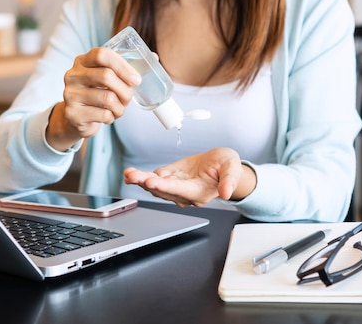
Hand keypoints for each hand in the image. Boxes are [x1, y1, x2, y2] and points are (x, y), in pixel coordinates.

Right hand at [47, 48, 140, 150]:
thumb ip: (128, 67)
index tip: (136, 80)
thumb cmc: (97, 93)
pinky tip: (108, 117)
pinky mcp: (72, 113)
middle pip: (106, 76)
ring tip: (118, 109)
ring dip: (120, 107)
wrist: (76, 118)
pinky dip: (111, 118)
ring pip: (107, 98)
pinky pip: (103, 114)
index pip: (102, 54)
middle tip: (129, 98)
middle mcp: (72, 75)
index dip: (122, 66)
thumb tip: (154, 57)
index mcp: (83, 61)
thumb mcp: (108, 77)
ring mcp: (70, 94)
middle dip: (125, 90)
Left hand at [123, 148, 256, 207]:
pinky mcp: (169, 180)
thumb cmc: (227, 166)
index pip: (180, 190)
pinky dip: (141, 178)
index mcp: (200, 192)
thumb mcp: (232, 168)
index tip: (152, 182)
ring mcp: (175, 188)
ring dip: (140, 180)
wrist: (222, 166)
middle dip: (146, 182)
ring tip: (129, 173)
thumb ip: (229, 180)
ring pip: (155, 187)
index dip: (165, 186)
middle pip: (163, 190)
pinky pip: (153, 180)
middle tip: (133, 176)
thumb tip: (226, 193)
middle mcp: (185, 194)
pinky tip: (130, 175)